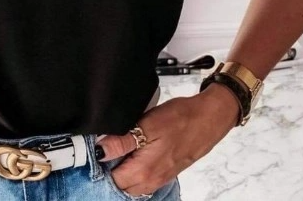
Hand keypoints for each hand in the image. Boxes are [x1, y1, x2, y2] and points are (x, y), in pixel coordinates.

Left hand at [96, 83, 239, 196]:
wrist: (209, 118)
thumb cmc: (181, 119)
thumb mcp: (147, 125)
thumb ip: (122, 141)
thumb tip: (100, 150)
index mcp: (144, 172)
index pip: (110, 179)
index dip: (100, 164)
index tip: (93, 147)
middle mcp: (151, 181)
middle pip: (120, 184)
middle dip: (109, 168)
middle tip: (106, 144)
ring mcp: (159, 178)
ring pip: (132, 182)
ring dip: (122, 168)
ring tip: (118, 146)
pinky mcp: (165, 171)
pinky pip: (143, 177)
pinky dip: (134, 168)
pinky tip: (133, 150)